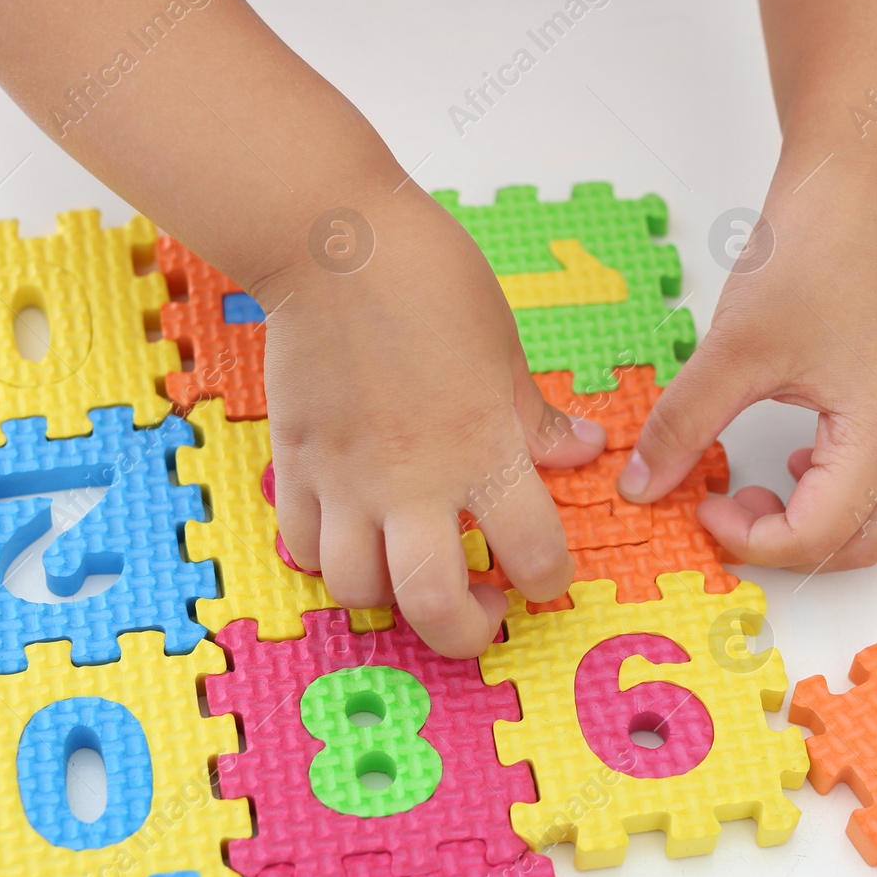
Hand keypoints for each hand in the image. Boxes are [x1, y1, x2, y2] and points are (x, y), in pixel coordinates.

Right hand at [257, 184, 605, 655]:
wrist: (331, 244)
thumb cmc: (428, 279)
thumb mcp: (505, 349)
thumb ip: (534, 416)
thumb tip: (580, 450)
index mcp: (482, 450)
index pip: (533, 555)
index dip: (548, 581)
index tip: (544, 575)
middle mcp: (413, 482)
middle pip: (434, 605)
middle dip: (466, 632)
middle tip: (483, 610)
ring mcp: (346, 480)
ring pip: (358, 588)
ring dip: (392, 598)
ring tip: (413, 573)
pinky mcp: (297, 465)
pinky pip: (300, 546)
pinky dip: (325, 558)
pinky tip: (351, 536)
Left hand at [618, 170, 876, 571]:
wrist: (861, 183)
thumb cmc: (814, 252)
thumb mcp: (732, 349)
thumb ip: (684, 425)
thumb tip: (642, 484)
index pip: (818, 538)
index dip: (749, 538)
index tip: (699, 504)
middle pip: (856, 546)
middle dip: (781, 541)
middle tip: (721, 502)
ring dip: (827, 528)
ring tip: (766, 484)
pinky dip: (857, 496)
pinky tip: (805, 455)